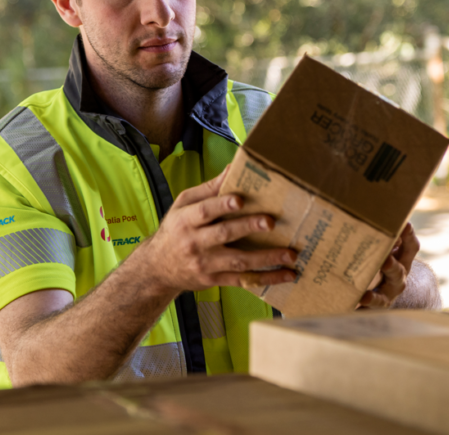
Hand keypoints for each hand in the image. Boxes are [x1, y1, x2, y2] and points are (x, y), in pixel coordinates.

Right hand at [136, 166, 296, 293]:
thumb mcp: (183, 205)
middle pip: (224, 234)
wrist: (158, 269)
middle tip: (270, 222)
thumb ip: (209, 189)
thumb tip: (233, 167)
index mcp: (187, 220)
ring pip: (238, 261)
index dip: (222, 205)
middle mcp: (195, 243)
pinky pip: (243, 280)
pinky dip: (266, 278)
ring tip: (290, 254)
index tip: (241, 199)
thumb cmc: (176, 229)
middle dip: (248, 228)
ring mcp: (206, 264)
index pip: (205, 211)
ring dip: (266, 258)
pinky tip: (286, 274)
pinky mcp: (215, 280)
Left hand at [358, 222, 419, 308]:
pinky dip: (359, 313)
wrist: (384, 292)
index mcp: (402, 259)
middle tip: (385, 261)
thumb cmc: (381, 262)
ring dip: (375, 297)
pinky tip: (351, 311)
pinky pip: (366, 313)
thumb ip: (384, 235)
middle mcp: (397, 278)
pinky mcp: (372, 310)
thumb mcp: (386, 247)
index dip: (408, 236)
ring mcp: (386, 296)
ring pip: (382, 298)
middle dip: (391, 267)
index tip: (404, 225)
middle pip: (398, 272)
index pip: (411, 246)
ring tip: (365, 296)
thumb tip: (373, 213)